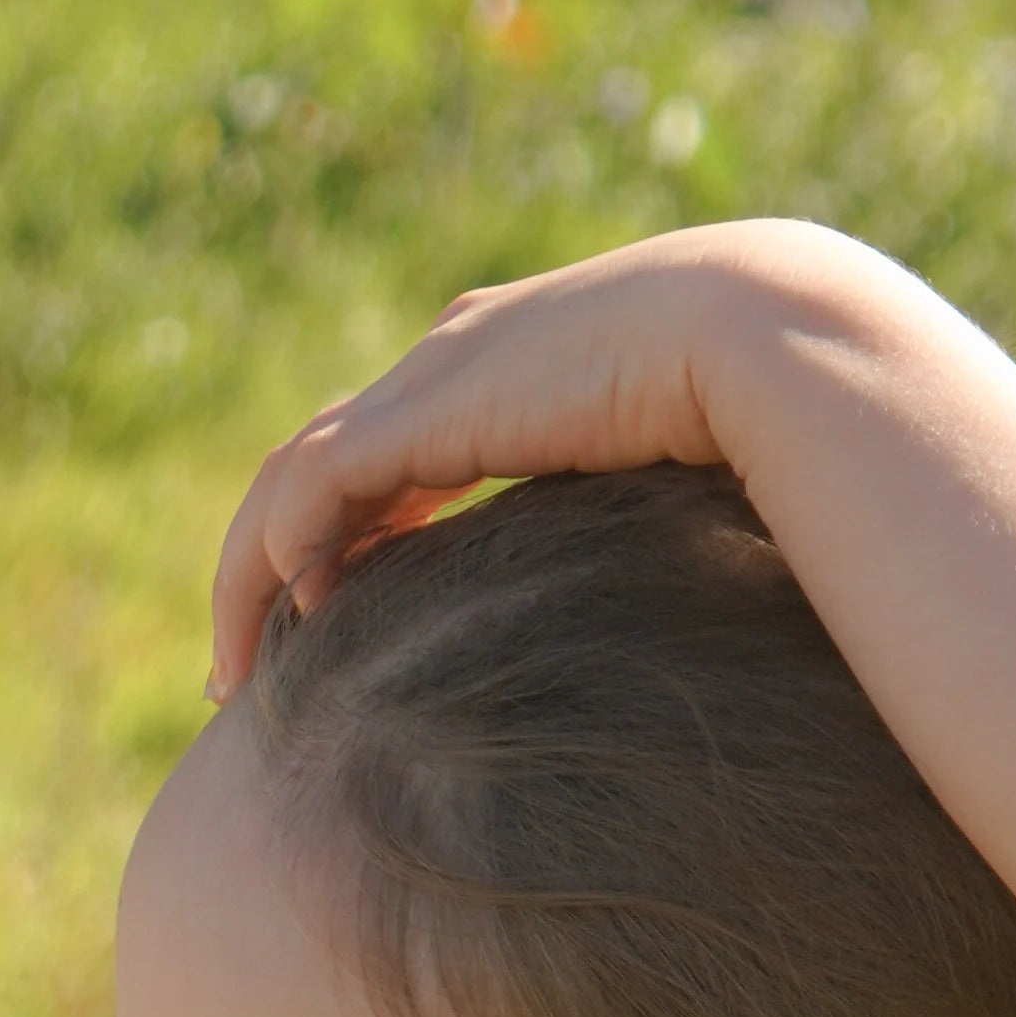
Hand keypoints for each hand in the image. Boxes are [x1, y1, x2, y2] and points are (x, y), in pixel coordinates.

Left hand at [203, 219, 871, 697]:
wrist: (779, 340)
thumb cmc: (763, 417)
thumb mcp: (661, 483)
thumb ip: (614, 534)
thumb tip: (644, 632)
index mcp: (503, 372)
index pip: (381, 457)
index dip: (334, 544)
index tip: (318, 633)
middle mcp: (455, 361)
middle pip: (315, 468)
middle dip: (263, 570)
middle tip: (239, 674)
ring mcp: (438, 374)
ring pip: (294, 478)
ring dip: (249, 578)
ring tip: (237, 676)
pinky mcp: (436, 407)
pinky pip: (320, 485)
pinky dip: (286, 551)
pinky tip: (292, 620)